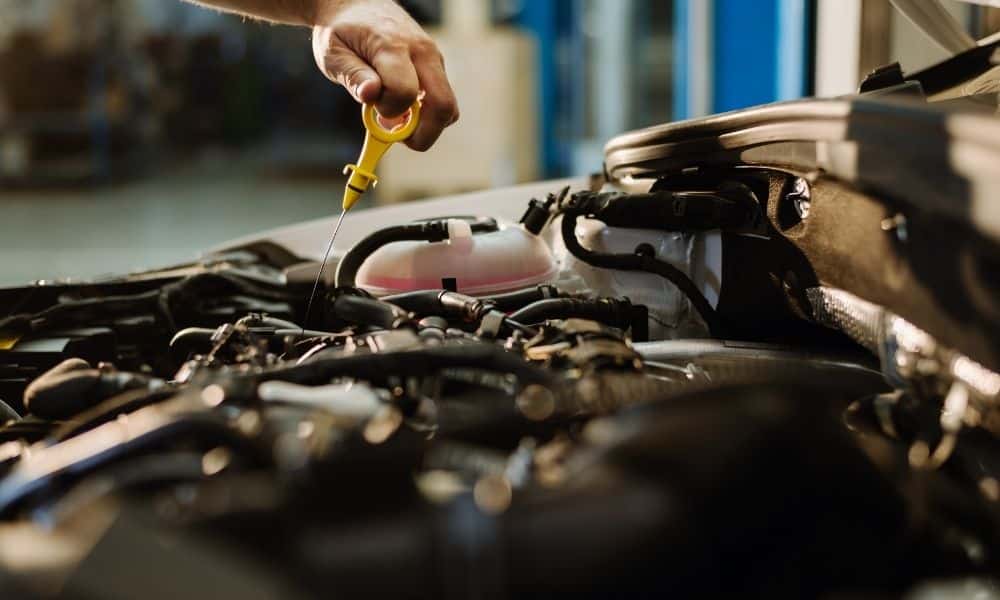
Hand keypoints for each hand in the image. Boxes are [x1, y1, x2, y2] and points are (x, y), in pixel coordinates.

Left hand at [312, 0, 458, 150]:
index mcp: (393, 46)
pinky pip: (443, 101)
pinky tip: (404, 108)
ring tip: (397, 117)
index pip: (404, 92)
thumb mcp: (334, 52)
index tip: (372, 110)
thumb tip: (371, 95)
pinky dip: (426, 115)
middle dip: (422, 134)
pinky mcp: (438, 67)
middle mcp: (423, 52)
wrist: (359, 5)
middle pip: (443, 106)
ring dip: (425, 125)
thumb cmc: (343, 32)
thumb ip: (353, 75)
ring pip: (448, 108)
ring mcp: (435, 59)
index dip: (388, 112)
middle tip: (397, 136)